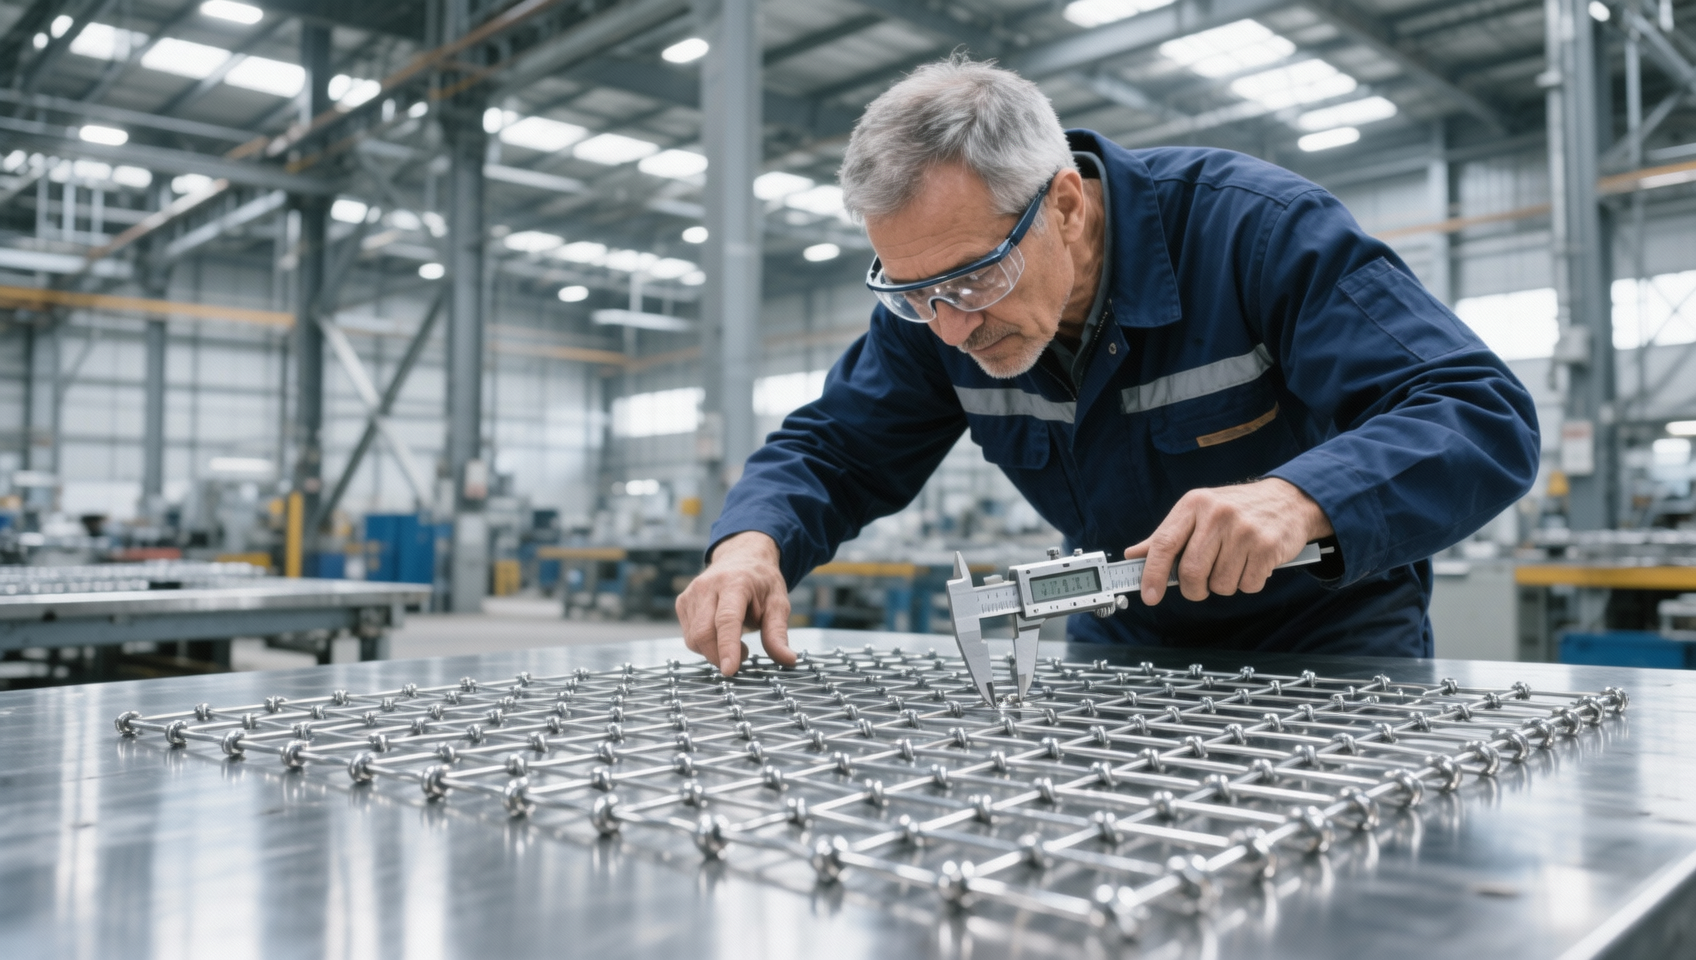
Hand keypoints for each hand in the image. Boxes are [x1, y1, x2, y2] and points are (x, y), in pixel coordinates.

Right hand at [676, 531, 796, 675]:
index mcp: (735, 582)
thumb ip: (778, 633)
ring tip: (735, 640)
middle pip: (704, 632)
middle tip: (744, 654)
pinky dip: (704, 644)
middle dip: (720, 656)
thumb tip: (789, 660)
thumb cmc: (761, 582)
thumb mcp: (778, 603)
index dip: (727, 647)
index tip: (730, 671)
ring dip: (713, 651)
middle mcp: (708, 586)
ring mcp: (691, 593)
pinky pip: (689, 636)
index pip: (727, 619)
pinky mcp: (682, 602)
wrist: (741, 556)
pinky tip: (719, 632)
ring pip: (694, 638)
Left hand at [1124, 478, 1332, 605]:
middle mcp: (1217, 514)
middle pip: (1191, 572)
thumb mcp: (1198, 512)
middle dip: (1193, 588)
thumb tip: (1134, 555)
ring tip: (1234, 564)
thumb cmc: (1236, 510)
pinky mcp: (1267, 547)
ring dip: (1224, 585)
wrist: (1288, 500)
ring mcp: (1244, 530)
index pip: (1164, 543)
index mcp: (1194, 504)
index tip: (1149, 596)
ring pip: (1220, 584)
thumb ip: (1166, 536)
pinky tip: (1252, 564)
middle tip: (1200, 586)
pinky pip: (1247, 586)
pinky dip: (1247, 583)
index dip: (1153, 573)